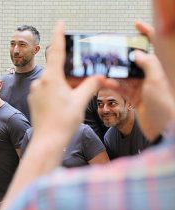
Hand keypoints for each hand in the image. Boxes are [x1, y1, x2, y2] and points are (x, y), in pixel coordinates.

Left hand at [28, 22, 113, 140]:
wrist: (47, 142)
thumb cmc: (62, 122)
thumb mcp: (80, 101)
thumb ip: (91, 85)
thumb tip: (100, 77)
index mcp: (51, 78)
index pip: (57, 51)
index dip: (59, 35)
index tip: (60, 23)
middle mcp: (40, 82)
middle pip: (58, 69)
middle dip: (71, 73)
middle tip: (83, 82)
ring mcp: (35, 91)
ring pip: (53, 81)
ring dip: (65, 84)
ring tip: (75, 98)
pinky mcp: (34, 100)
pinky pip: (47, 90)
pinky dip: (58, 92)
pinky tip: (65, 104)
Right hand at [115, 21, 174, 139]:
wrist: (162, 128)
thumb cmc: (164, 106)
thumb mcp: (156, 81)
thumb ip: (148, 64)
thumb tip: (137, 53)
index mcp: (158, 68)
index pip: (153, 45)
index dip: (146, 33)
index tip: (135, 26)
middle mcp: (150, 75)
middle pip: (135, 60)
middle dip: (122, 55)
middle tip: (110, 51)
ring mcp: (142, 86)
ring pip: (125, 74)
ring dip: (114, 73)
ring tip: (102, 69)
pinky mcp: (135, 96)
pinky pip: (121, 87)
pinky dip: (113, 85)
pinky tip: (104, 83)